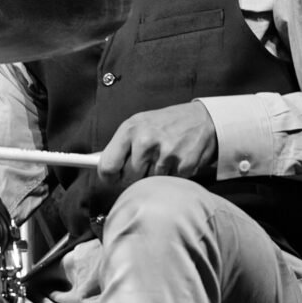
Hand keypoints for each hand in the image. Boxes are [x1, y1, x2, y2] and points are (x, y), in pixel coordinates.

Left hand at [97, 100, 217, 186]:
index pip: (107, 166)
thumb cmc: (165, 124)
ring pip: (148, 182)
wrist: (203, 119)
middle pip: (128, 178)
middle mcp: (145, 141)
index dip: (109, 177)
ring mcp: (165, 153)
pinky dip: (172, 176)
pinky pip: (168, 183)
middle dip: (135, 175)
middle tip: (146, 163)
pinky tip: (177, 160)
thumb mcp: (139, 125)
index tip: (113, 178)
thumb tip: (98, 164)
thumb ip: (120, 145)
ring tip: (164, 157)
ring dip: (155, 176)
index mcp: (130, 130)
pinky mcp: (183, 165)